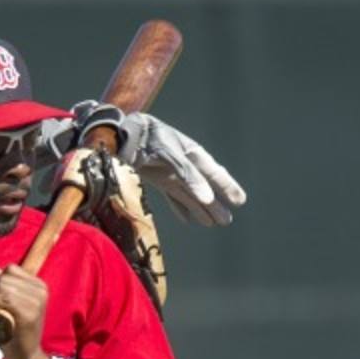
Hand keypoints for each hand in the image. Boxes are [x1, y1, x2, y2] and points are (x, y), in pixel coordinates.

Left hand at [0, 264, 47, 358]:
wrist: (26, 355)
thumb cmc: (15, 328)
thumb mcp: (11, 303)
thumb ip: (2, 284)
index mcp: (40, 286)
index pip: (10, 269)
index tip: (5, 302)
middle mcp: (41, 291)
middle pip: (2, 279)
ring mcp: (35, 302)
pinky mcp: (27, 314)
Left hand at [65, 100, 247, 225]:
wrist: (120, 134)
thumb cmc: (148, 138)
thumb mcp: (170, 154)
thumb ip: (188, 175)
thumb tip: (207, 198)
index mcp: (191, 152)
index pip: (213, 172)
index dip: (226, 186)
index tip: (239, 201)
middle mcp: (183, 163)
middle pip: (203, 187)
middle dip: (215, 204)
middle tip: (227, 221)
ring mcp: (169, 172)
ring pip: (189, 194)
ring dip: (200, 209)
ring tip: (212, 223)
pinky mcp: (155, 179)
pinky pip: (171, 196)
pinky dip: (179, 207)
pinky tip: (188, 219)